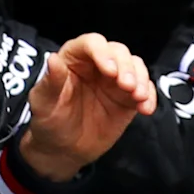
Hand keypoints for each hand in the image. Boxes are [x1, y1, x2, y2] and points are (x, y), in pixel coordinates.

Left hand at [17, 31, 153, 180]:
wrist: (63, 150)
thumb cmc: (49, 121)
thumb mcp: (43, 103)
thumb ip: (50, 82)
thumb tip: (53, 59)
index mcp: (74, 59)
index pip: (91, 44)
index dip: (102, 52)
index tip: (109, 70)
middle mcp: (97, 64)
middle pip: (118, 52)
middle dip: (126, 66)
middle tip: (126, 86)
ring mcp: (115, 81)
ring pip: (135, 66)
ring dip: (140, 78)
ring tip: (139, 96)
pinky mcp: (128, 99)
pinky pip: (145, 90)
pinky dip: (150, 96)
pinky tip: (145, 109)